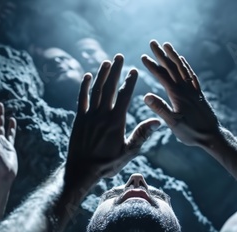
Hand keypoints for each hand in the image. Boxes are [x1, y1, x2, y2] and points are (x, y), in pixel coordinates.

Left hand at [66, 54, 160, 178]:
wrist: (81, 171)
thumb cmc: (107, 164)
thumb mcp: (128, 152)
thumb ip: (142, 134)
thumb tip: (157, 121)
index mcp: (116, 121)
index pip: (125, 96)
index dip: (129, 81)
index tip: (134, 70)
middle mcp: (102, 115)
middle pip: (110, 87)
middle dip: (115, 71)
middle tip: (119, 56)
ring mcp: (89, 115)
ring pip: (96, 90)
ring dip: (102, 74)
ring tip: (107, 61)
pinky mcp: (78, 119)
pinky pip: (81, 98)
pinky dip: (85, 86)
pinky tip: (88, 76)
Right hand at [141, 40, 219, 146]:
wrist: (212, 136)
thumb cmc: (192, 132)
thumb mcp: (173, 123)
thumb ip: (160, 108)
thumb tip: (146, 96)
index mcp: (177, 95)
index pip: (162, 76)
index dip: (152, 66)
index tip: (143, 56)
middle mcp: (186, 89)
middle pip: (172, 67)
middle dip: (161, 54)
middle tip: (153, 42)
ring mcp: (193, 90)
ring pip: (182, 68)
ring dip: (174, 56)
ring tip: (167, 45)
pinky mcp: (198, 93)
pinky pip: (191, 75)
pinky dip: (185, 66)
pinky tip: (183, 61)